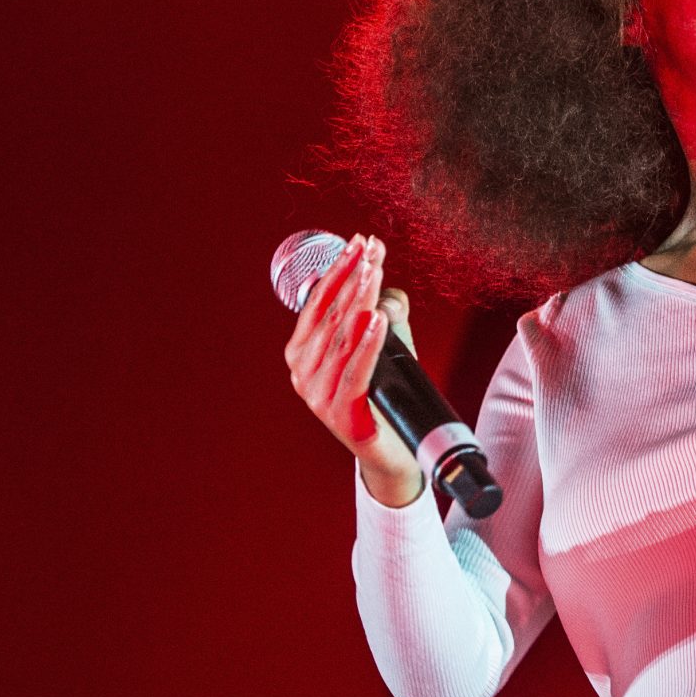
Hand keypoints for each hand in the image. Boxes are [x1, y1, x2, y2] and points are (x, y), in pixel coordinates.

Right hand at [282, 232, 424, 506]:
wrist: (393, 453)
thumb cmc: (385, 396)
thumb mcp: (381, 348)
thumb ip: (378, 315)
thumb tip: (386, 288)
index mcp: (302, 354)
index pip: (319, 303)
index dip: (340, 270)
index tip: (360, 243)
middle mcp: (303, 373)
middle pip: (331, 316)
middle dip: (354, 278)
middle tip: (372, 249)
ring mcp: (319, 397)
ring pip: (342, 339)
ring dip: (360, 301)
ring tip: (375, 274)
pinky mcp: (343, 416)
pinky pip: (356, 371)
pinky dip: (368, 343)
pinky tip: (378, 319)